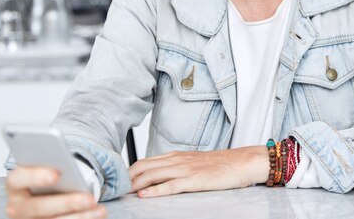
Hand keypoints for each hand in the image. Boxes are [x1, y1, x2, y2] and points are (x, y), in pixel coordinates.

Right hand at [5, 166, 106, 218]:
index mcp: (14, 184)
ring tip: (99, 210)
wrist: (44, 191)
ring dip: (79, 217)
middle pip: (38, 207)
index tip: (56, 174)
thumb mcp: (46, 167)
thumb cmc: (45, 176)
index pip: (18, 179)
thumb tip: (71, 170)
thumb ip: (54, 166)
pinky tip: (96, 214)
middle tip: (89, 199)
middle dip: (66, 203)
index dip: (35, 176)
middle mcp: (16, 206)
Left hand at [129, 146, 268, 197]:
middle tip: (112, 188)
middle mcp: (176, 160)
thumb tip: (156, 176)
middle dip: (126, 178)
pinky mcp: (194, 180)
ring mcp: (184, 170)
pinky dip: (155, 191)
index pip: (144, 161)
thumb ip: (174, 167)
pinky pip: (171, 186)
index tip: (116, 181)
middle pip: (143, 167)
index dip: (128, 171)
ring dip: (135, 184)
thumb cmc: (219, 164)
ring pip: (153, 175)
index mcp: (175, 156)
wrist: (241, 162)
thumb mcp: (192, 162)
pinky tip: (145, 196)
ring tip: (121, 192)